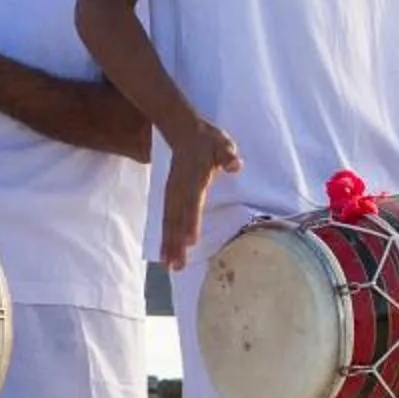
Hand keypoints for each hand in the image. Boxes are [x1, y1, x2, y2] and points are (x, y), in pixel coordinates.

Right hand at [159, 121, 241, 270]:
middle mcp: (180, 189)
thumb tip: (234, 164)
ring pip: (169, 222)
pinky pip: (166, 220)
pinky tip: (164, 253)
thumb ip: (226, 155)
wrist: (183, 131)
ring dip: (168, 244)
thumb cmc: (208, 141)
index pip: (193, 203)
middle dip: (176, 243)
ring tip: (169, 266)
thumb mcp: (222, 144)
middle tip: (177, 266)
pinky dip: (164, 237)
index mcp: (195, 179)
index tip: (190, 242)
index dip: (191, 222)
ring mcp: (172, 194)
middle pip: (177, 219)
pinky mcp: (169, 196)